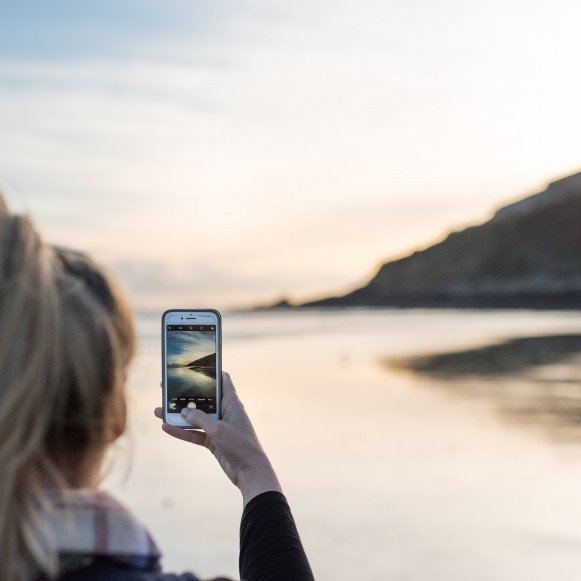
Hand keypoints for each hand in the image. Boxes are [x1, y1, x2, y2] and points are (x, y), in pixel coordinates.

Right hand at [154, 371, 281, 505]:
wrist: (249, 472)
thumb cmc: (240, 445)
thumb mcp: (217, 429)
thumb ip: (200, 419)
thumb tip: (183, 411)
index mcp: (232, 403)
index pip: (223, 381)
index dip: (211, 372)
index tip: (196, 365)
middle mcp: (225, 412)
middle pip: (203, 399)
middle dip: (186, 395)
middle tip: (167, 389)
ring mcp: (218, 427)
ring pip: (195, 418)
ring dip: (178, 415)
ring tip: (158, 410)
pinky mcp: (213, 441)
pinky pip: (194, 433)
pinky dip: (181, 431)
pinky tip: (166, 428)